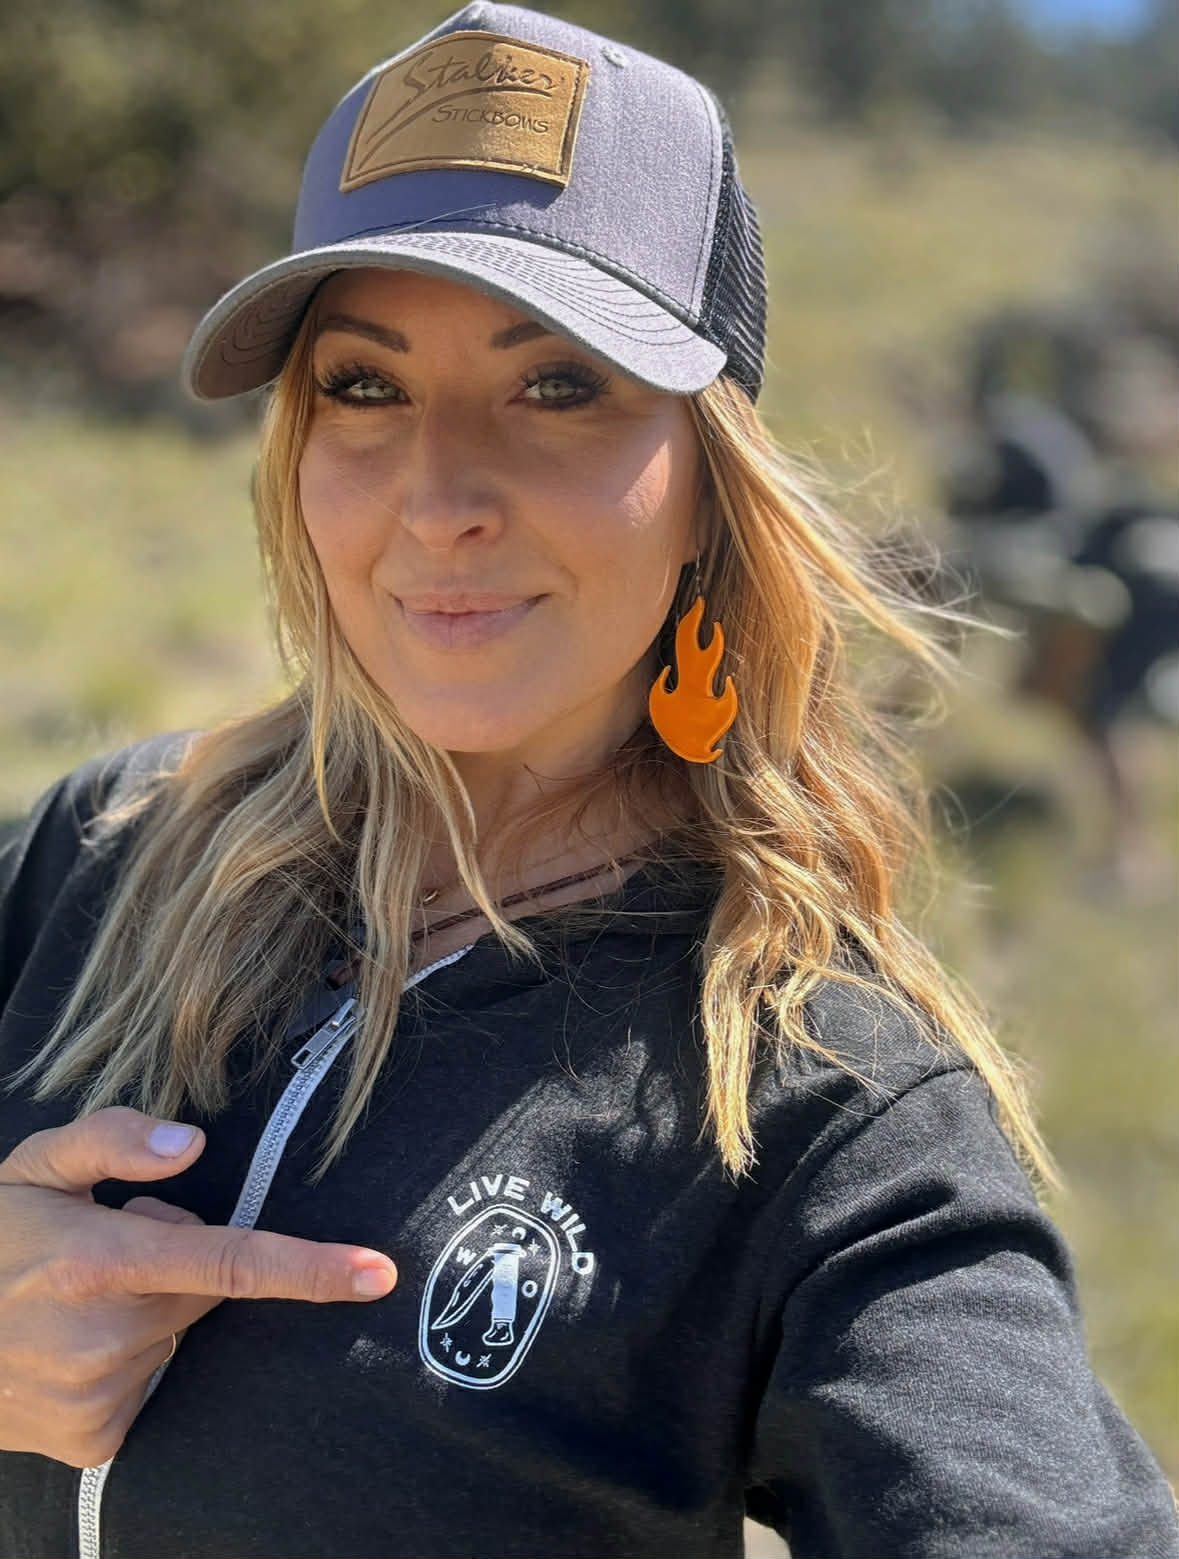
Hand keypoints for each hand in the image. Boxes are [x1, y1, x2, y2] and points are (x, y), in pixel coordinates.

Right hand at [0, 1106, 396, 1467]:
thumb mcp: (33, 1167)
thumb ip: (112, 1139)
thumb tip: (194, 1144)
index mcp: (98, 1262)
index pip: (229, 1263)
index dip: (309, 1268)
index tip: (375, 1273)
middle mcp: (104, 1336)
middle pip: (205, 1287)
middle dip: (174, 1262)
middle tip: (108, 1252)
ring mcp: (100, 1396)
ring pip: (179, 1334)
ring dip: (149, 1311)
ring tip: (80, 1301)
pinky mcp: (97, 1437)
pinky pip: (155, 1381)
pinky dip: (131, 1358)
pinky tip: (77, 1344)